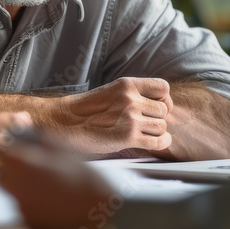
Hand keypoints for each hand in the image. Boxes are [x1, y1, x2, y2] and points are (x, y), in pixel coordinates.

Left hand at [0, 141, 114, 228]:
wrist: (104, 217)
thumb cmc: (86, 180)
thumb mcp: (64, 150)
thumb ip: (37, 135)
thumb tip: (21, 121)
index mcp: (23, 165)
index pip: (1, 151)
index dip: (9, 148)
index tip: (19, 148)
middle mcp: (17, 188)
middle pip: (2, 176)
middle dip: (13, 171)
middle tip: (34, 167)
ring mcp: (23, 209)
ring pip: (13, 195)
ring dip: (24, 188)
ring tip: (49, 186)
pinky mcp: (30, 226)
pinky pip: (25, 211)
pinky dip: (34, 205)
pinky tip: (53, 203)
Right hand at [55, 77, 173, 153]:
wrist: (65, 123)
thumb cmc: (87, 111)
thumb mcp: (111, 92)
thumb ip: (132, 95)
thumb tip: (159, 106)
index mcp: (126, 85)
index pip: (163, 87)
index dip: (164, 99)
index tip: (158, 107)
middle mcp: (130, 99)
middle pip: (164, 110)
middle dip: (157, 118)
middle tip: (145, 124)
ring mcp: (129, 118)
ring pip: (162, 126)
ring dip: (156, 132)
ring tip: (144, 134)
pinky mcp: (128, 137)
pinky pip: (159, 141)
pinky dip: (161, 143)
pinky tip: (154, 142)